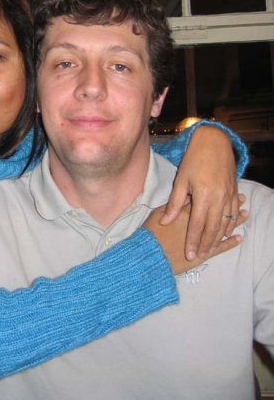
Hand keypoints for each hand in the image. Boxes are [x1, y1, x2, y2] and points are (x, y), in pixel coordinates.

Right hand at [143, 203, 246, 274]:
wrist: (150, 254)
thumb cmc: (151, 233)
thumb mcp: (156, 213)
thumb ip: (171, 205)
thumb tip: (183, 197)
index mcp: (186, 212)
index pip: (203, 202)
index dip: (215, 195)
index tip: (225, 189)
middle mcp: (198, 224)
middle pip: (217, 213)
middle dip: (231, 205)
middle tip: (243, 199)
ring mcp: (203, 238)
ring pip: (223, 228)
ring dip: (235, 221)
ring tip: (245, 215)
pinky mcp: (204, 252)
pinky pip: (222, 247)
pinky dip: (231, 242)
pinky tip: (239, 238)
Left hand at [160, 125, 241, 260]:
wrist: (214, 142)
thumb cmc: (194, 159)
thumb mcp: (181, 180)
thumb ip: (174, 203)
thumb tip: (166, 222)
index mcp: (203, 195)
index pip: (197, 225)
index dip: (193, 241)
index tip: (189, 255)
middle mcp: (218, 198)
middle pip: (212, 228)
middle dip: (205, 245)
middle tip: (198, 257)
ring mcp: (228, 195)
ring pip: (225, 223)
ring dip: (218, 238)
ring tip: (209, 250)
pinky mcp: (234, 191)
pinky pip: (233, 213)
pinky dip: (229, 225)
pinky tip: (225, 233)